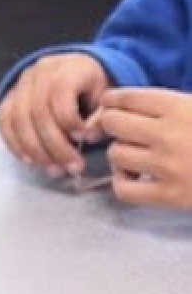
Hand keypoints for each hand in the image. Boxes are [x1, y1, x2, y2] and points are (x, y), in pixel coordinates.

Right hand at [0, 53, 108, 178]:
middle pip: (37, 112)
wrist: (75, 70)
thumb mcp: (107, 97)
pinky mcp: (8, 98)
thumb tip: (86, 138)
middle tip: (72, 168)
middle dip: (55, 145)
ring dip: (35, 150)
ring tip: (54, 170)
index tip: (85, 140)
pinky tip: (30, 160)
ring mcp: (20, 85)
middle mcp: (38, 74)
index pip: (60, 95)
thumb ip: (101, 117)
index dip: (70, 121)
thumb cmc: (94, 87)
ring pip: (18, 119)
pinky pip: (4, 122)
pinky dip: (15, 144)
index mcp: (67, 69)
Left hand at [90, 87, 191, 209]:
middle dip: (114, 126)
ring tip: (137, 157)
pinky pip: (124, 189)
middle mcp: (169, 134)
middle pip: (113, 122)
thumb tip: (122, 104)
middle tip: (126, 134)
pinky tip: (138, 179)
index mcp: (180, 108)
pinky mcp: (171, 195)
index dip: (114, 101)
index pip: (127, 97)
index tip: (112, 106)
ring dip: (120, 155)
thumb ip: (169, 106)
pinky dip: (124, 184)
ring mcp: (168, 166)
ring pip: (115, 154)